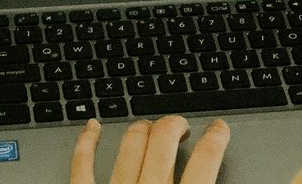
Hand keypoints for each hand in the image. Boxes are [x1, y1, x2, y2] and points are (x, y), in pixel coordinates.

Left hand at [71, 117, 230, 183]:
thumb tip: (213, 177)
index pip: (205, 161)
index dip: (216, 139)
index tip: (218, 128)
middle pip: (165, 141)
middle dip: (175, 124)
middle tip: (180, 125)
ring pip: (130, 145)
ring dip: (143, 129)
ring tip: (150, 127)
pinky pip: (82, 166)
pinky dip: (86, 142)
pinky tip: (92, 128)